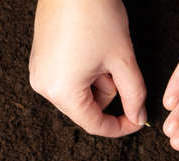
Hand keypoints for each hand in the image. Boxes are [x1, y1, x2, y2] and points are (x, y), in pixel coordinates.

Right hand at [29, 0, 146, 136]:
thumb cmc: (97, 15)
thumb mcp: (123, 60)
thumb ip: (134, 95)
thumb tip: (138, 117)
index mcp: (62, 91)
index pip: (95, 124)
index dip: (121, 127)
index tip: (138, 121)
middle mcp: (44, 86)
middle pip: (88, 108)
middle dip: (109, 91)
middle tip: (117, 64)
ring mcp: (40, 72)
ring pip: (81, 93)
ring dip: (99, 80)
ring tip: (103, 51)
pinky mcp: (41, 60)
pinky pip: (70, 79)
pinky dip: (87, 71)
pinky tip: (92, 48)